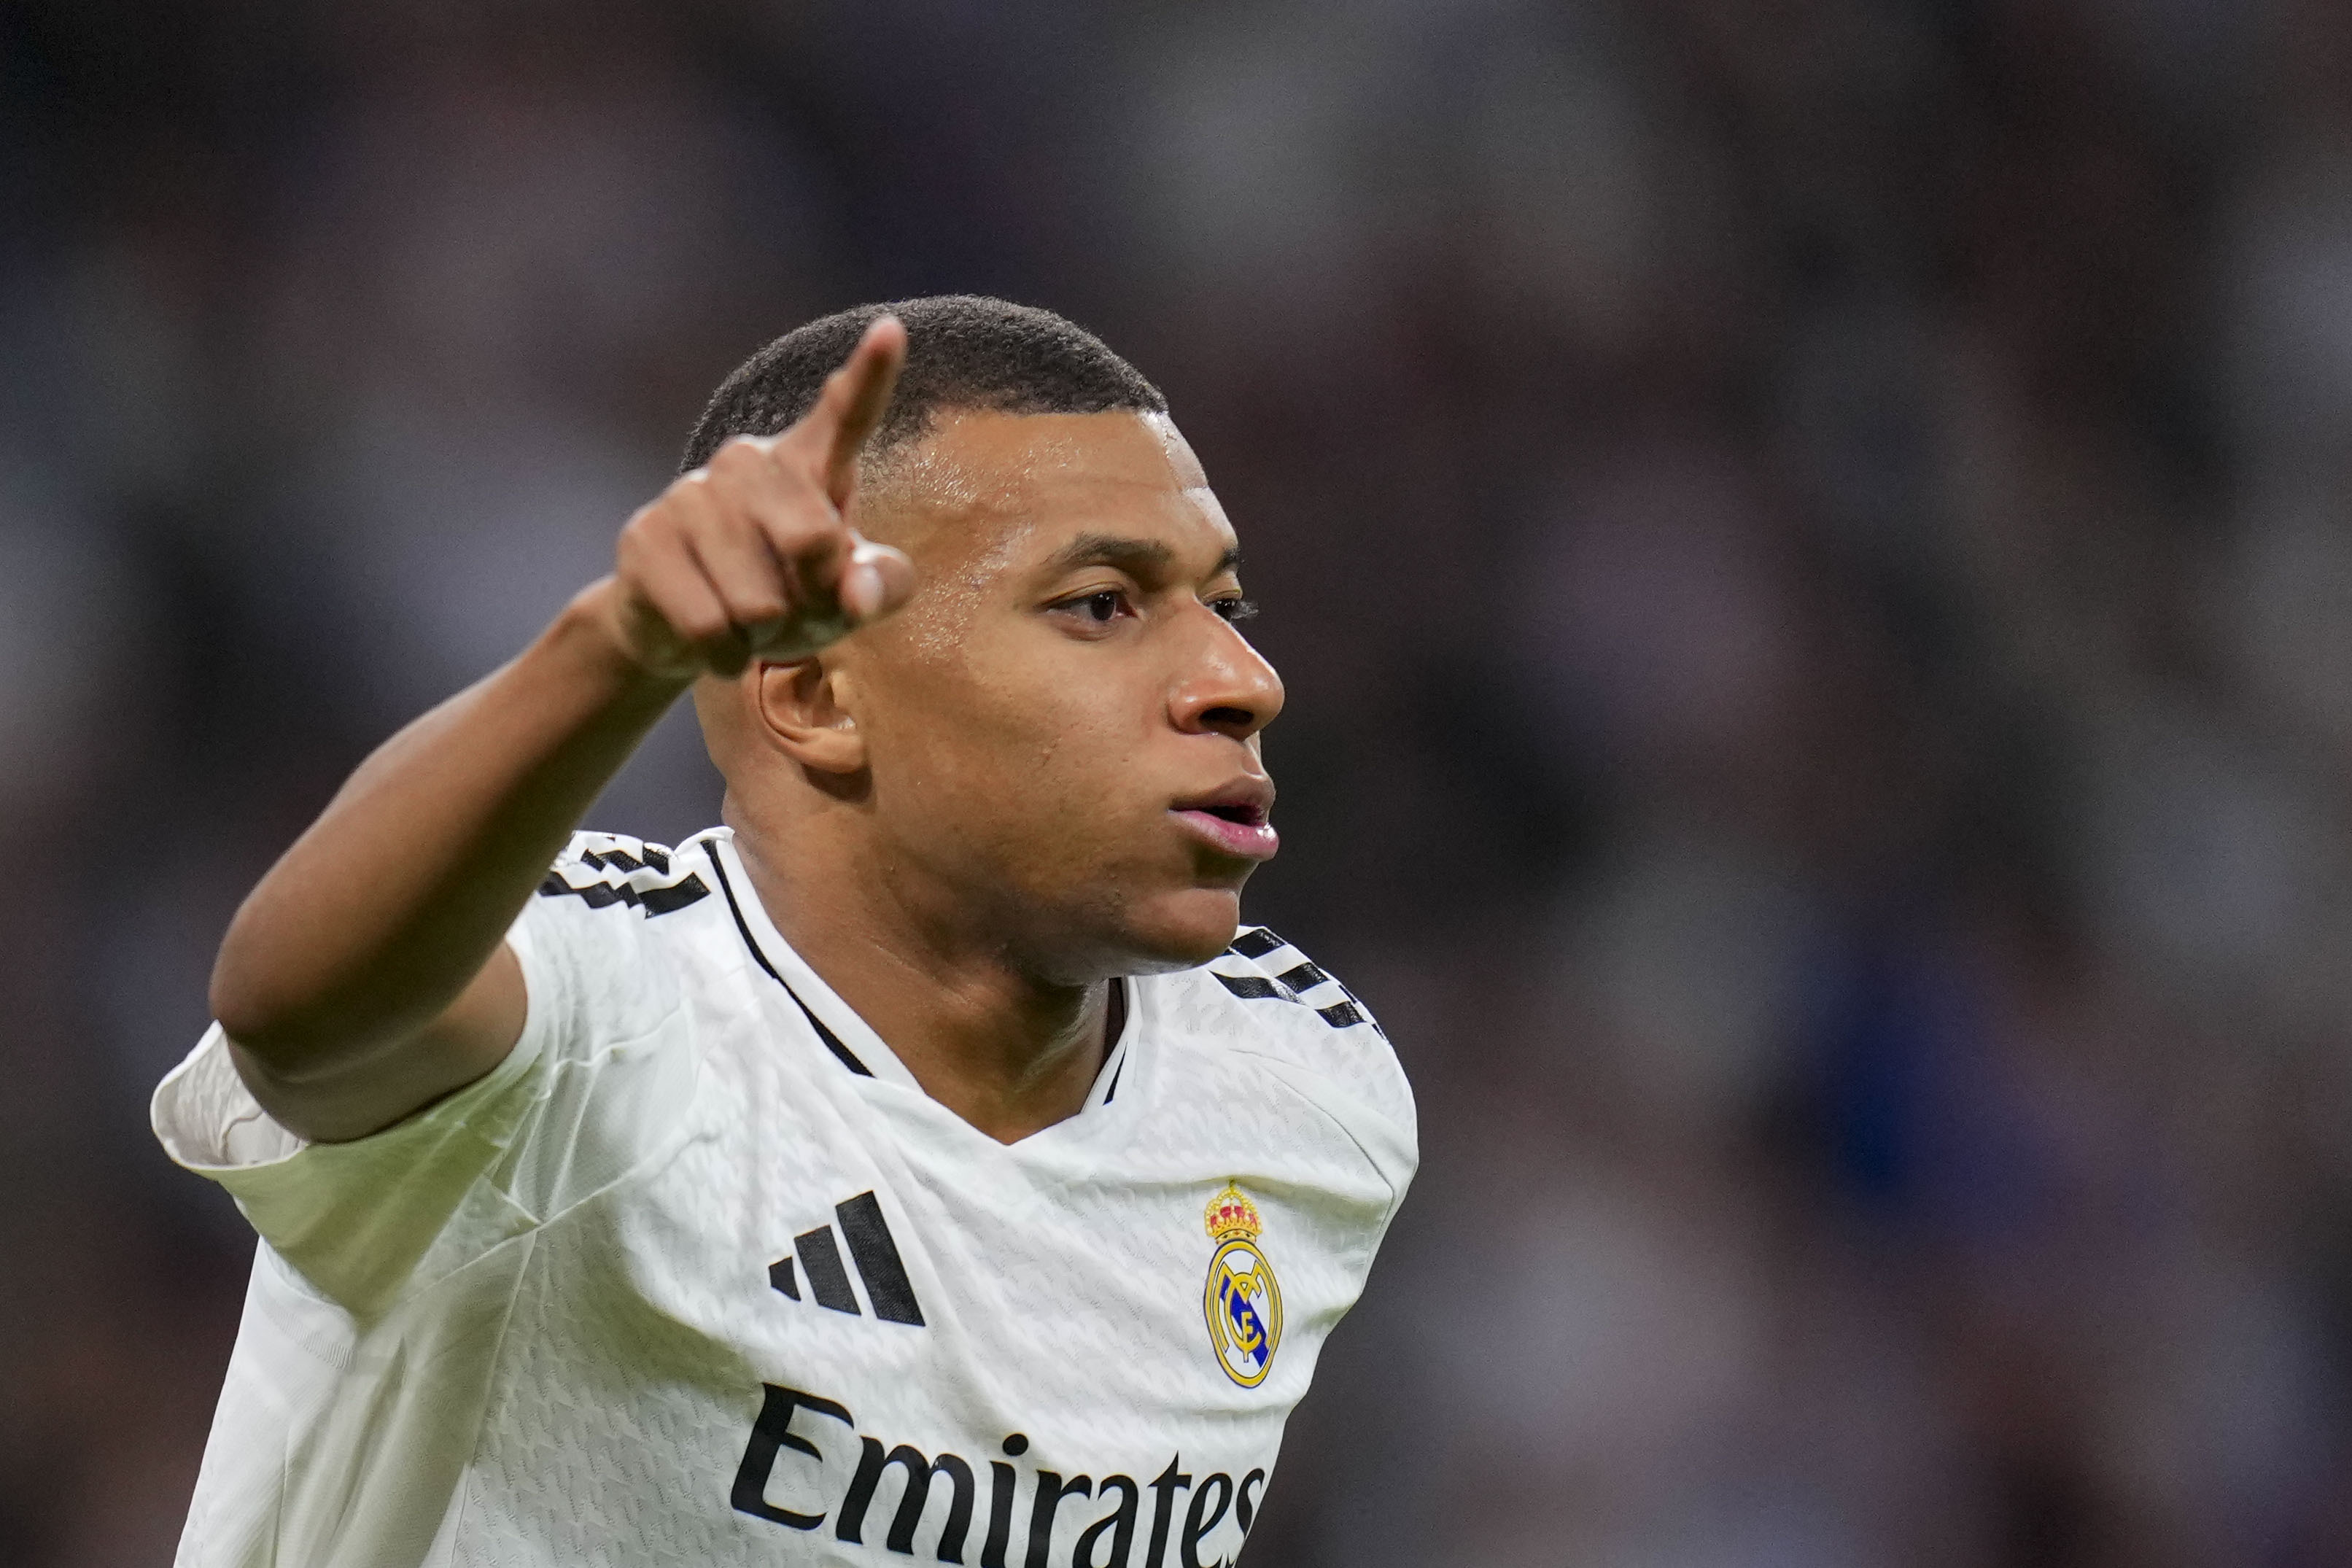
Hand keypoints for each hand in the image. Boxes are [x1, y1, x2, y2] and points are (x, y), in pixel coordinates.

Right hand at [600, 317, 918, 679]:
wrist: (690, 634)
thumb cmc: (790, 598)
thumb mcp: (851, 598)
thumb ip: (881, 587)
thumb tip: (854, 592)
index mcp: (810, 463)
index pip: (847, 416)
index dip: (871, 375)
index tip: (890, 329)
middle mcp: (748, 462)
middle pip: (814, 539)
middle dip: (814, 599)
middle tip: (795, 607)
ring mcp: (691, 494)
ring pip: (758, 600)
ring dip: (765, 635)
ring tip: (750, 621)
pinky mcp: (645, 537)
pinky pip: (709, 625)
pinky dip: (725, 656)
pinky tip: (719, 645)